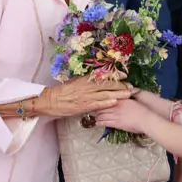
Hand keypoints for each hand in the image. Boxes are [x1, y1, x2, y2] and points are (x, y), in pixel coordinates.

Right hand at [0, 77, 132, 119]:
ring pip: (105, 94)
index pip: (102, 77)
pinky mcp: (83, 105)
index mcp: (84, 79)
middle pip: (107, 84)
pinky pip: (97, 104)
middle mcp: (86, 86)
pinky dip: (107, 103)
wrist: (50, 101)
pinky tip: (116, 102)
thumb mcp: (74, 83)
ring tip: (129, 94)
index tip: (124, 77)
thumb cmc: (61, 93)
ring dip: (118, 94)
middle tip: (132, 87)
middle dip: (121, 86)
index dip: (115, 77)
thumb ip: (85, 82)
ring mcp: (85, 96)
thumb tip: (96, 80)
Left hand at [95, 99, 150, 132]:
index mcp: (120, 99)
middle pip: (102, 107)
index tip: (98, 101)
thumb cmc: (143, 109)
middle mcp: (116, 106)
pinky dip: (100, 122)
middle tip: (94, 110)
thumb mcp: (135, 99)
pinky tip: (97, 123)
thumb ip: (130, 95)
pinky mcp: (117, 123)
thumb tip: (129, 90)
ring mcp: (116, 115)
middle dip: (97, 109)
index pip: (107, 98)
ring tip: (95, 117)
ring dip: (98, 116)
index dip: (102, 100)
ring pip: (102, 115)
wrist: (146, 119)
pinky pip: (105, 122)